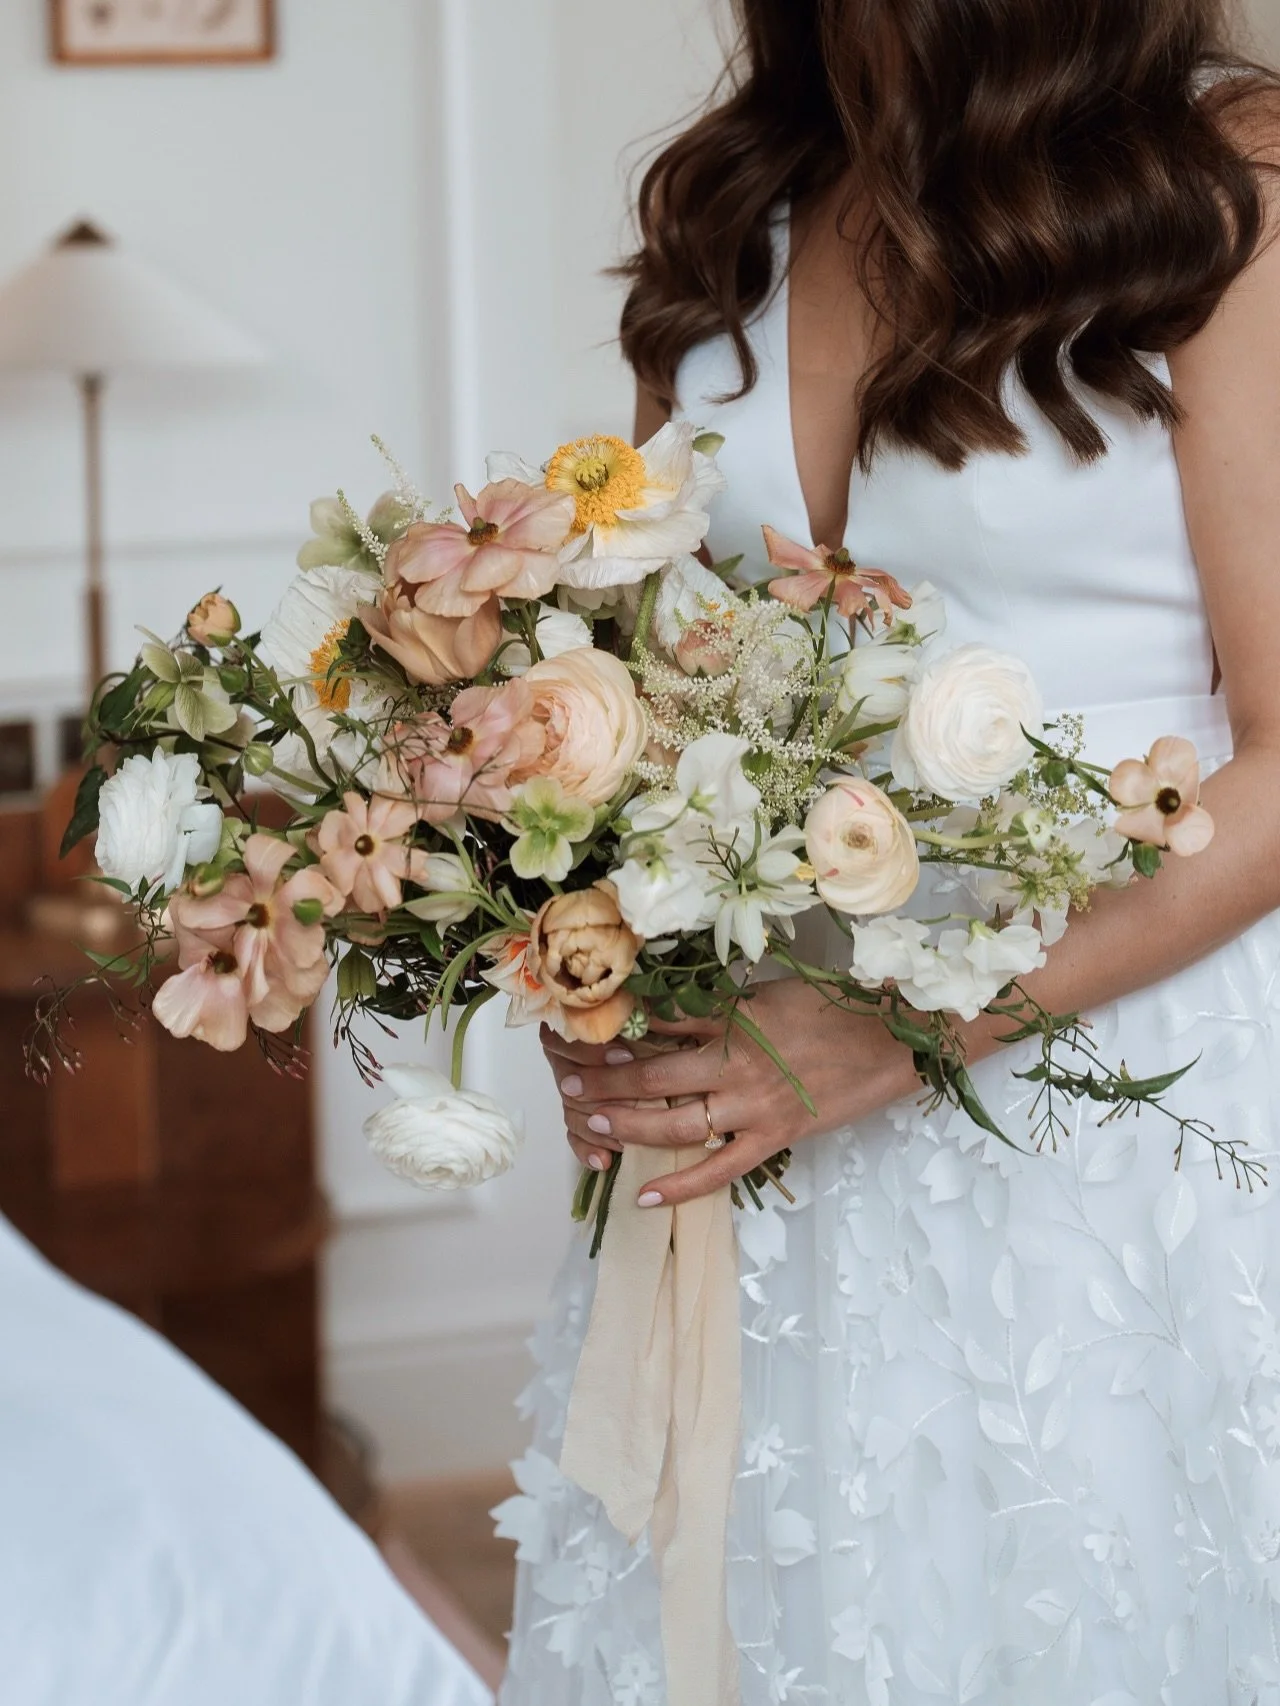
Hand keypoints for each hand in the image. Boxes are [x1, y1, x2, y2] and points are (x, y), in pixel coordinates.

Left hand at [540, 978, 920, 1208]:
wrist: (892, 1035)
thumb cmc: (833, 1005)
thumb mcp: (767, 991)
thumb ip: (720, 1006)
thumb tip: (671, 1009)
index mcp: (730, 1017)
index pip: (655, 1025)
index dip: (612, 1032)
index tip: (577, 1033)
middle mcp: (733, 1062)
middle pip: (651, 1075)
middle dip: (601, 1080)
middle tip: (563, 1082)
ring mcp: (753, 1104)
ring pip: (674, 1123)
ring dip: (626, 1125)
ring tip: (589, 1124)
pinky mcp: (775, 1137)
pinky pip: (719, 1170)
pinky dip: (680, 1187)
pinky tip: (643, 1197)